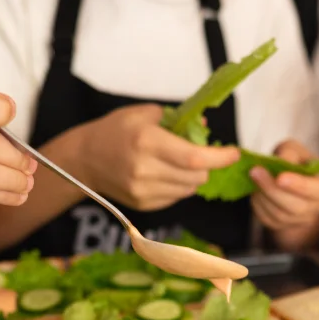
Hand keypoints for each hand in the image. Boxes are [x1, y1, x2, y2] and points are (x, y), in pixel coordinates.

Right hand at [78, 104, 238, 210]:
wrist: (84, 159)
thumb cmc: (116, 131)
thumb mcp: (145, 114)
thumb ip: (178, 120)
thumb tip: (206, 130)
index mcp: (147, 142)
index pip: (195, 158)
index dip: (220, 157)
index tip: (234, 153)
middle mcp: (145, 169)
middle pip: (197, 177)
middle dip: (206, 166)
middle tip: (197, 154)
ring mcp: (143, 191)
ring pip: (189, 189)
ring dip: (193, 177)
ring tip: (176, 163)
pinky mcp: (143, 204)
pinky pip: (176, 198)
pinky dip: (178, 186)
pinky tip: (163, 174)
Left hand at [250, 140, 318, 249]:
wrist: (288, 178)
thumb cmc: (294, 160)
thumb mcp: (294, 149)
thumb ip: (289, 153)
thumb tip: (281, 161)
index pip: (316, 190)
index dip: (298, 185)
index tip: (280, 178)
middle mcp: (316, 205)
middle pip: (296, 207)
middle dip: (273, 189)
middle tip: (255, 171)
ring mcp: (299, 218)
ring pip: (279, 214)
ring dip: (263, 196)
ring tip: (252, 176)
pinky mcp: (281, 224)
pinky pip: (268, 219)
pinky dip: (258, 204)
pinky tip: (254, 190)